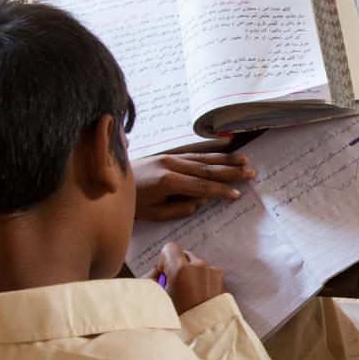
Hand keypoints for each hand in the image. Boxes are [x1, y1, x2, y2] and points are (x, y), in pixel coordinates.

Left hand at [133, 150, 255, 220]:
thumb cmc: (132, 203)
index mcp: (168, 182)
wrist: (108, 181)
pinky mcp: (167, 154)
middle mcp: (171, 164)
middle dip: (230, 171)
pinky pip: (193, 151)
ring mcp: (169, 156)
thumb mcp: (155, 214)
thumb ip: (181, 208)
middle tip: (250, 173)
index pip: (202, 186)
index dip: (221, 190)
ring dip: (225, 159)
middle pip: (206, 168)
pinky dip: (210, 149)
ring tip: (244, 159)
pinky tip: (224, 146)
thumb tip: (203, 199)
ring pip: (202, 157)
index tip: (237, 194)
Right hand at [144, 242, 225, 313]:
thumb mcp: (156, 300)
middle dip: (178, 267)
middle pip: (185, 255)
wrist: (203, 336)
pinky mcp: (223, 282)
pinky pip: (209, 274)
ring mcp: (214, 273)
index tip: (165, 277)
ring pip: (198, 265)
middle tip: (175, 287)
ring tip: (188, 295)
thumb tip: (156, 272)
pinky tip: (199, 298)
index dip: (164, 261)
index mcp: (182, 269)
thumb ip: (150, 280)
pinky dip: (202, 281)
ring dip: (191, 274)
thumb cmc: (177, 319)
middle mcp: (201, 266)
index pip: (170, 248)